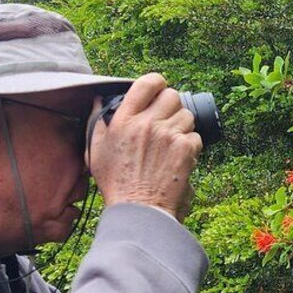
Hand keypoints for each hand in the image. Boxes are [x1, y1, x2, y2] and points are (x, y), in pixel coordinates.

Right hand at [87, 73, 202, 221]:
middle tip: (167, 121)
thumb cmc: (116, 183)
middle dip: (172, 106)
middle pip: (172, 95)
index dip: (157, 83)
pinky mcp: (185, 149)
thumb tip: (99, 100)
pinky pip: (195, 137)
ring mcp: (168, 135)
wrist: (139, 209)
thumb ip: (98, 122)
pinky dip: (191, 146)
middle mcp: (147, 123)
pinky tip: (179, 158)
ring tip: (171, 143)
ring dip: (182, 126)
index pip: (147, 83)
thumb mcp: (96, 151)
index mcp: (124, 119)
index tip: (159, 90)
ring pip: (187, 115)